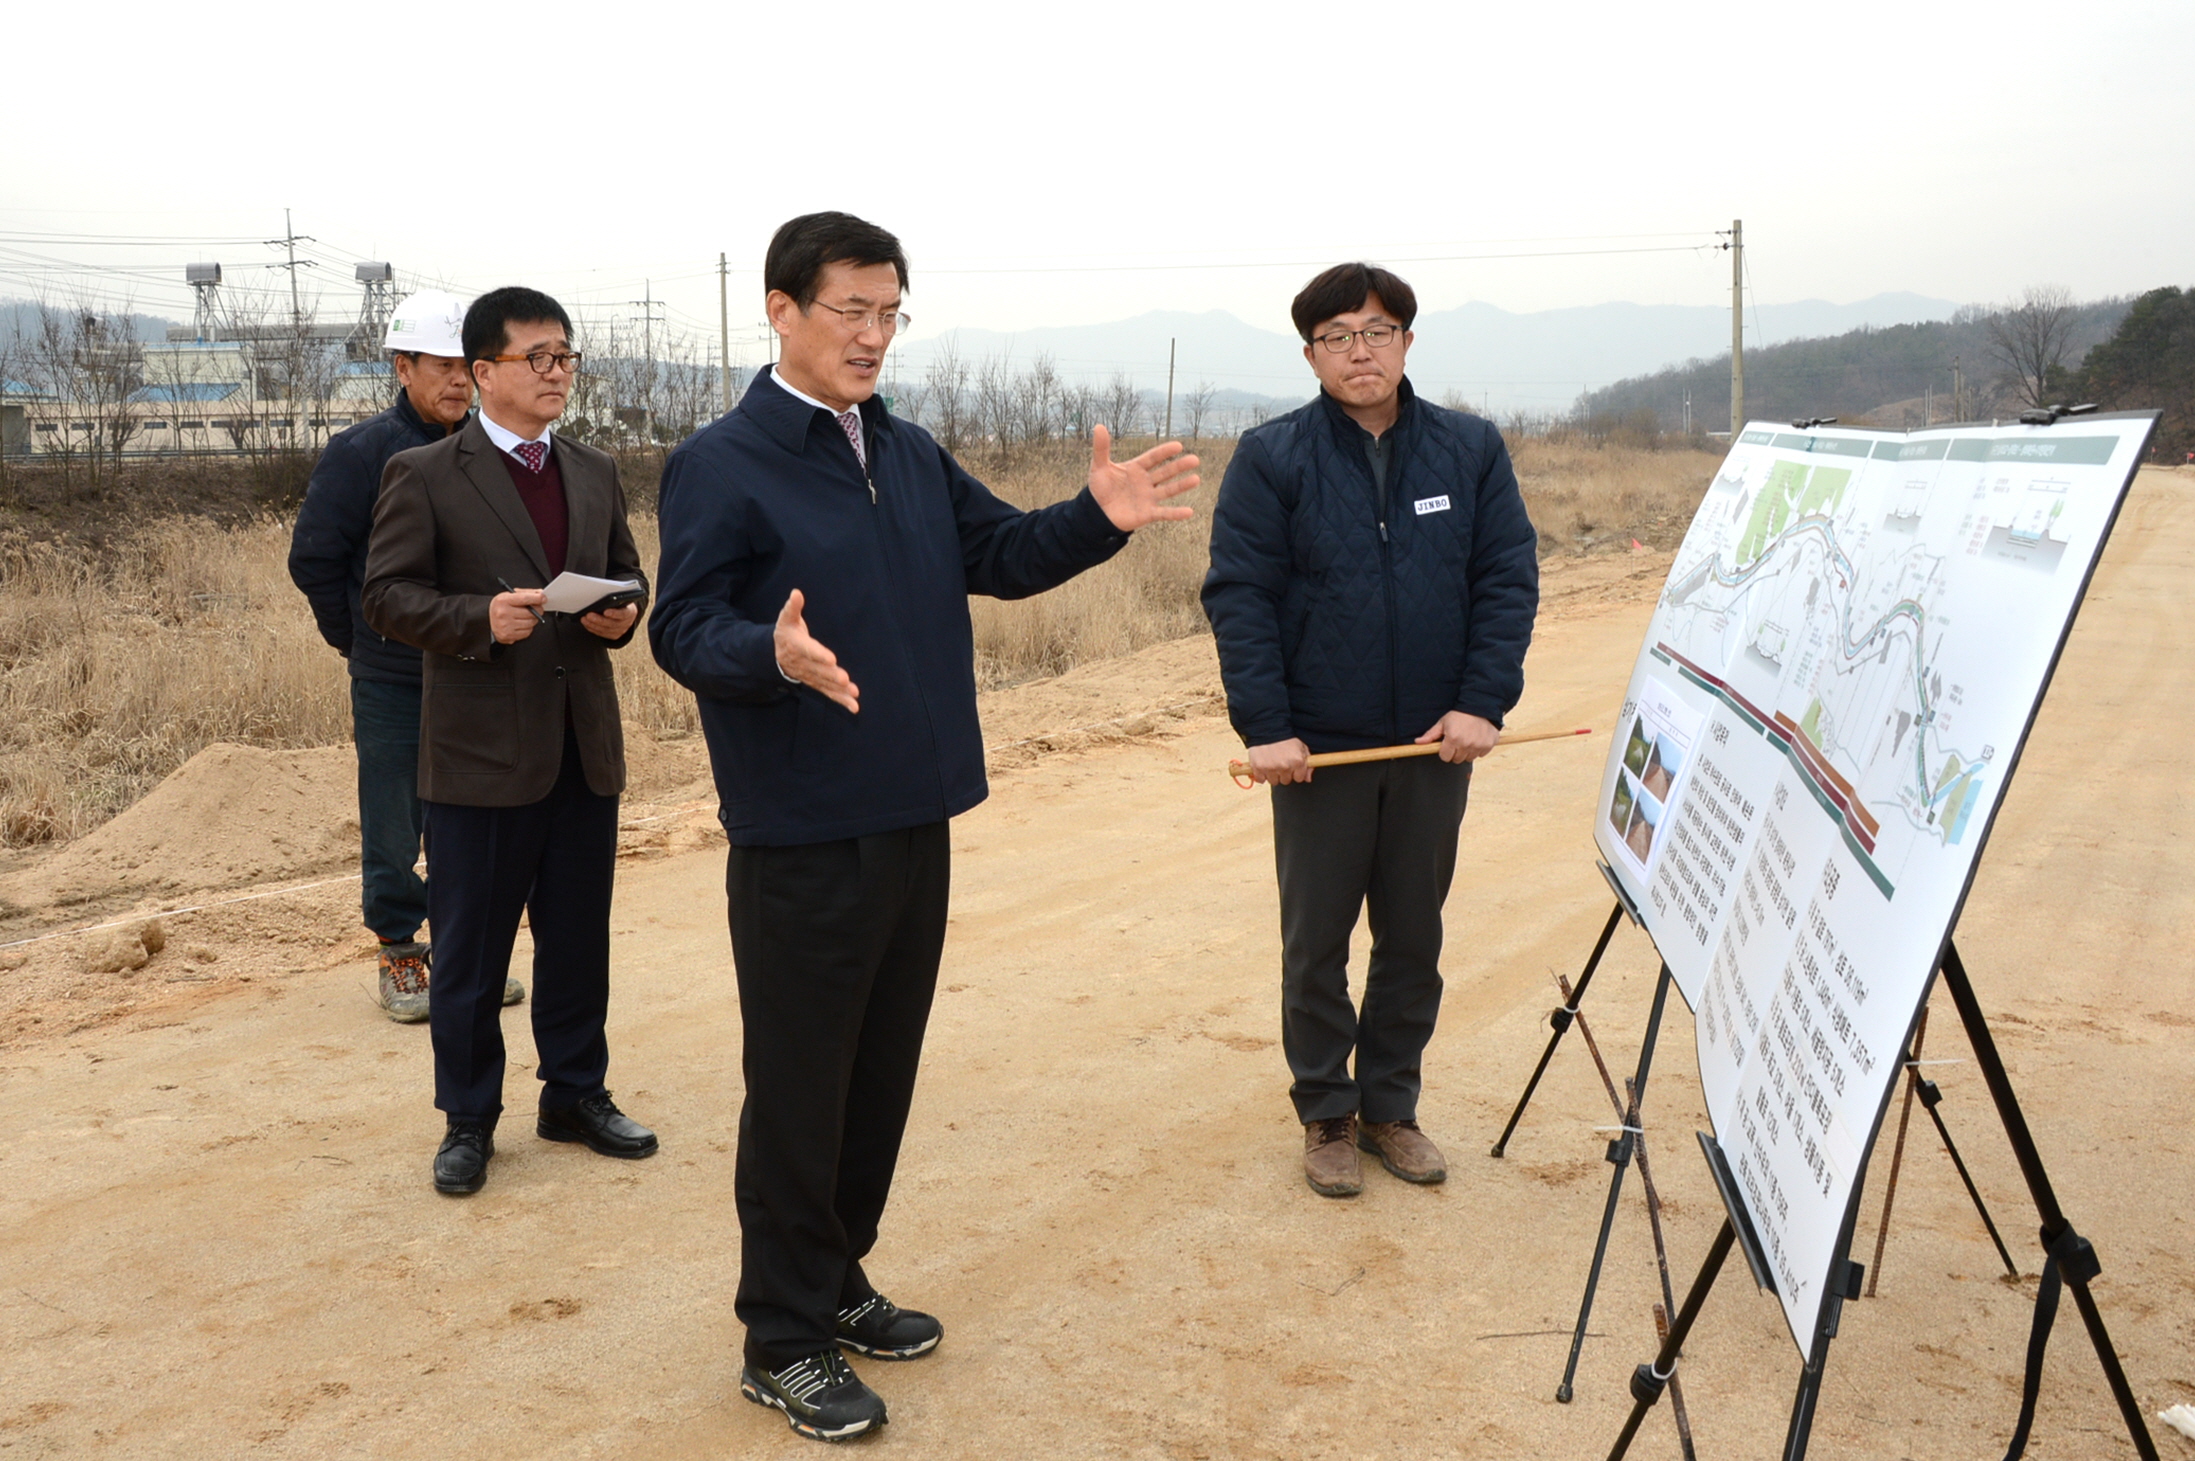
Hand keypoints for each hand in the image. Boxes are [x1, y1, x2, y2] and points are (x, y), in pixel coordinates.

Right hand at [490, 589, 545, 644]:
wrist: (487, 621)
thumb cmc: (501, 607)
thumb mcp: (509, 596)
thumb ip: (526, 593)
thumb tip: (541, 593)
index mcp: (503, 600)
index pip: (524, 598)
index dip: (537, 598)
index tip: (543, 598)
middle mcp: (503, 613)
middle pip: (531, 612)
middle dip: (538, 610)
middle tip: (538, 608)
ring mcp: (506, 625)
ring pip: (531, 622)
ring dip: (533, 619)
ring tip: (527, 616)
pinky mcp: (509, 635)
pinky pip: (528, 632)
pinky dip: (528, 628)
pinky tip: (522, 624)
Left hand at [580, 603, 639, 639]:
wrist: (625, 612)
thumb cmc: (620, 602)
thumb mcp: (620, 598)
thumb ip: (614, 598)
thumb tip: (599, 594)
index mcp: (630, 612)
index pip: (623, 614)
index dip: (615, 614)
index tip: (605, 611)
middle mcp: (626, 623)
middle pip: (612, 624)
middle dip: (599, 620)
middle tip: (589, 615)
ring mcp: (620, 631)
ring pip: (606, 630)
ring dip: (593, 625)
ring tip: (584, 619)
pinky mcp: (614, 635)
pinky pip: (602, 634)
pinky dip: (593, 629)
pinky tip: (586, 624)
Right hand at [774, 589, 858, 712]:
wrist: (774, 656)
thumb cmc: (786, 633)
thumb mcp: (786, 619)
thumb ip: (792, 608)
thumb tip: (796, 593)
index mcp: (797, 646)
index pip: (809, 650)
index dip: (819, 655)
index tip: (831, 658)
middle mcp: (803, 664)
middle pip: (819, 670)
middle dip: (832, 675)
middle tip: (845, 679)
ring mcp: (810, 676)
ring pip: (825, 684)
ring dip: (839, 691)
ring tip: (854, 694)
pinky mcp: (816, 684)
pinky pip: (828, 693)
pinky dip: (841, 700)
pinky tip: (854, 707)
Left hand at [1087, 424, 1199, 531]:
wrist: (1097, 513)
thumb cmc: (1100, 488)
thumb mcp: (1099, 467)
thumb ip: (1101, 448)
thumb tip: (1099, 426)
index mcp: (1136, 468)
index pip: (1153, 458)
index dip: (1164, 452)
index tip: (1178, 446)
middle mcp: (1146, 481)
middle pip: (1165, 472)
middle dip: (1179, 466)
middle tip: (1195, 460)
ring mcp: (1148, 497)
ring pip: (1168, 490)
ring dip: (1182, 485)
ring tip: (1196, 479)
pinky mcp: (1148, 513)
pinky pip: (1164, 513)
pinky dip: (1175, 513)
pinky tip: (1189, 511)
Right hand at [1247, 738, 1311, 784]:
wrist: (1268, 729)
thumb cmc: (1285, 738)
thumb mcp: (1301, 747)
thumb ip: (1308, 764)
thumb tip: (1308, 779)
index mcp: (1297, 761)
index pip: (1299, 778)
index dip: (1295, 773)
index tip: (1291, 767)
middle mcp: (1285, 766)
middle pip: (1286, 781)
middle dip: (1284, 774)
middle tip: (1280, 763)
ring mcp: (1271, 768)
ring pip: (1274, 781)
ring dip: (1273, 775)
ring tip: (1271, 763)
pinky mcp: (1259, 768)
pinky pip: (1261, 779)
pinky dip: (1261, 775)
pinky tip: (1263, 766)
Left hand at [1416, 711, 1498, 762]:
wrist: (1480, 707)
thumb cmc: (1460, 715)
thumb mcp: (1443, 722)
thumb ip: (1431, 735)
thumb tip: (1417, 742)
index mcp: (1453, 739)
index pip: (1445, 757)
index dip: (1445, 751)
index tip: (1447, 744)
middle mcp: (1466, 744)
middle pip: (1457, 760)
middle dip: (1455, 752)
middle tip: (1458, 741)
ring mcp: (1478, 746)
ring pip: (1468, 759)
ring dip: (1467, 752)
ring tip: (1467, 739)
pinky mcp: (1488, 745)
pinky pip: (1480, 755)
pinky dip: (1478, 749)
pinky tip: (1476, 739)